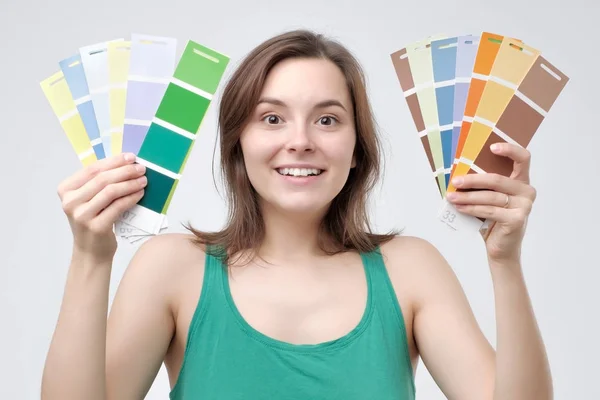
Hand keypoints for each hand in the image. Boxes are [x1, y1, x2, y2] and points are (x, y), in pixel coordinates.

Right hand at [57, 153, 147, 260]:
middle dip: (125, 171)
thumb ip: (99, 183)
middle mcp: (70, 202)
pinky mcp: (96, 226)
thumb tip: (125, 163)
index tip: (131, 157)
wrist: (90, 251)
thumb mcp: (89, 200)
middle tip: (141, 168)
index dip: (113, 161)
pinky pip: (118, 206)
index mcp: (66, 190)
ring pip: (111, 191)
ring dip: (130, 183)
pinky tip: (140, 193)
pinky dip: (131, 197)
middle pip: (102, 179)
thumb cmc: (92, 221)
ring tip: (143, 180)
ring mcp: (81, 215)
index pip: (92, 169)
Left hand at [445, 143, 536, 263]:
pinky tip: (459, 208)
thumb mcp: (488, 198)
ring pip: (490, 196)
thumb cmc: (492, 219)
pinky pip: (490, 210)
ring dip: (467, 196)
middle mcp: (526, 191)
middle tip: (455, 181)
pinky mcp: (517, 219)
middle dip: (472, 180)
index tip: (491, 147)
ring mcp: (524, 206)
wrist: (501, 248)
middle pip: (497, 179)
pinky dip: (472, 209)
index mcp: (521, 181)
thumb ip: (482, 185)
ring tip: (451, 197)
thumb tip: (457, 172)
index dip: (509, 149)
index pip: (523, 158)